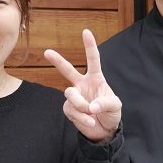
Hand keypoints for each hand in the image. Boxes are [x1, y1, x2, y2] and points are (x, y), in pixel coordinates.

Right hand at [44, 29, 121, 143]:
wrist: (105, 131)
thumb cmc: (111, 113)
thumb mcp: (115, 105)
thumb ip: (105, 102)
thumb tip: (91, 106)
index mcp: (95, 78)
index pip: (92, 59)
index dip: (89, 45)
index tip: (86, 32)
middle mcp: (82, 85)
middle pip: (68, 70)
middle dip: (57, 61)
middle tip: (47, 52)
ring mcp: (75, 97)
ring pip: (69, 94)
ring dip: (80, 103)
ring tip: (90, 112)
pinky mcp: (70, 109)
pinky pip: (71, 110)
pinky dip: (81, 117)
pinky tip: (90, 121)